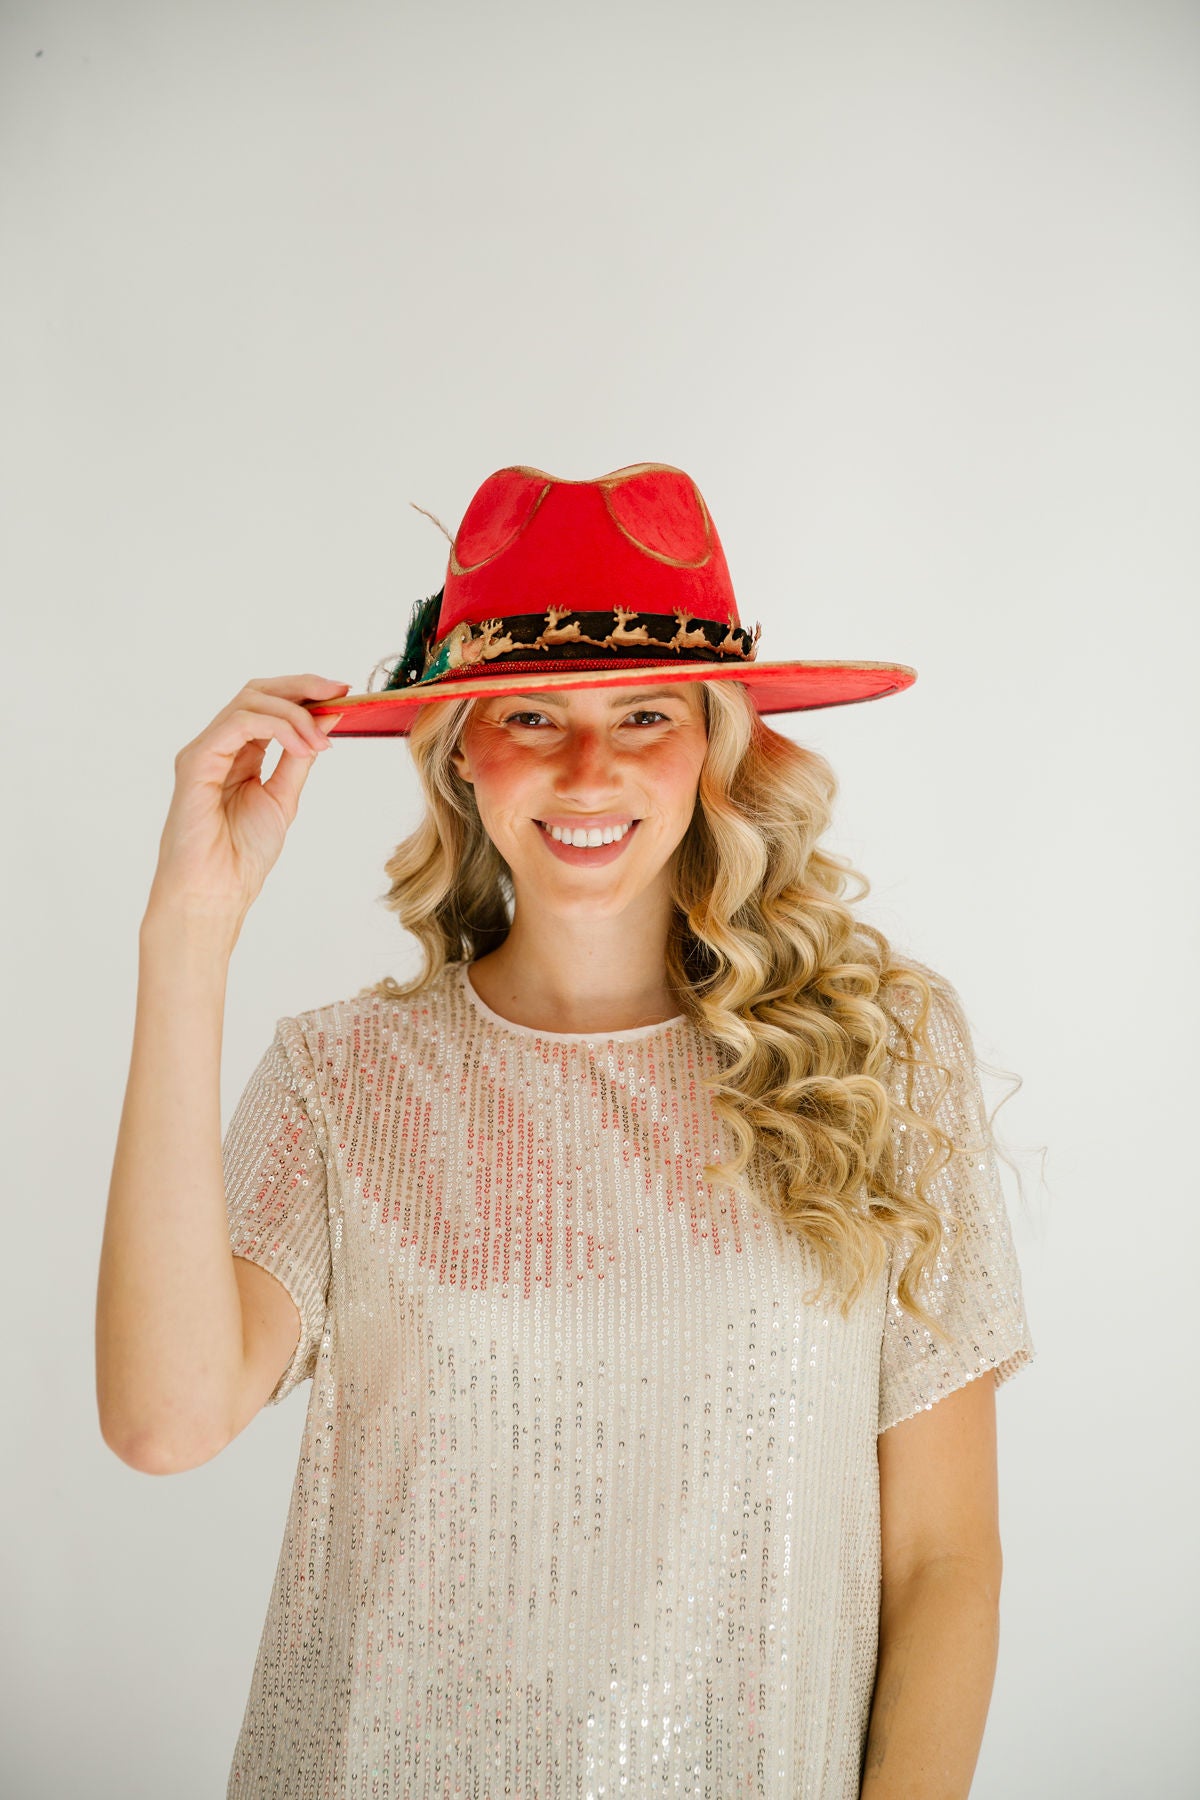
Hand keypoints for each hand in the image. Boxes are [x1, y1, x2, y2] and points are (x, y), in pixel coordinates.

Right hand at [144, 674, 349, 929]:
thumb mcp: (284, 797)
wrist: (215, 892)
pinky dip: (277, 727)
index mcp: (239, 753)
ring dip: (295, 713)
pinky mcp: (196, 761)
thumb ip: (300, 757)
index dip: (305, 692)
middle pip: (257, 692)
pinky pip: (237, 724)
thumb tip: (328, 718)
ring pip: (249, 701)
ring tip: (321, 740)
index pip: (269, 704)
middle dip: (302, 686)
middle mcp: (219, 746)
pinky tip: (302, 747)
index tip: (344, 693)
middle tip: (340, 693)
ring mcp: (204, 750)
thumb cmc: (241, 855)